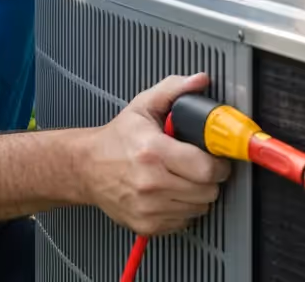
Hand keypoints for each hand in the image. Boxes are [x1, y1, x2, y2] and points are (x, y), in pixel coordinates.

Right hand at [78, 73, 231, 235]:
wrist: (86, 167)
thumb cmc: (116, 139)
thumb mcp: (143, 106)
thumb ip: (174, 89)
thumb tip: (199, 80)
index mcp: (153, 151)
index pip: (207, 168)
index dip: (218, 163)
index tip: (214, 157)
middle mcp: (150, 182)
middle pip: (208, 191)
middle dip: (209, 178)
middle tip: (197, 166)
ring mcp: (148, 207)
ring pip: (199, 208)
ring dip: (197, 194)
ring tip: (181, 178)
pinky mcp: (146, 224)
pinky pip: (184, 221)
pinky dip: (183, 208)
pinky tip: (170, 193)